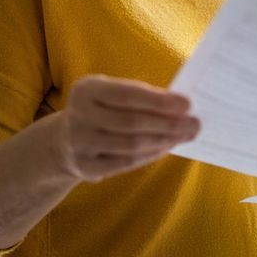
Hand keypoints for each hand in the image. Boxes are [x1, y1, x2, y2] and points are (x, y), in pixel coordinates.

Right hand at [50, 74, 199, 181]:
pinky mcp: (85, 166)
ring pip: (131, 144)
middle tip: (194, 124)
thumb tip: (181, 107)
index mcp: (86, 89)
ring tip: (184, 135)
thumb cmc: (101, 110)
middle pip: (132, 122)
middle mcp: (79, 115)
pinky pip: (125, 162)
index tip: (187, 104)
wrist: (62, 141)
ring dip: (163, 140)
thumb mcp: (109, 93)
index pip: (128, 95)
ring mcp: (79, 143)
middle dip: (168, 124)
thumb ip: (139, 97)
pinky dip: (150, 155)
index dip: (159, 101)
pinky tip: (166, 148)